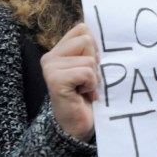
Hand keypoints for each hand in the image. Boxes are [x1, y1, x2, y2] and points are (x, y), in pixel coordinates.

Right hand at [41, 23, 99, 140]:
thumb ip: (91, 51)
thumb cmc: (88, 97)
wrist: (77, 127)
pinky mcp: (55, 80)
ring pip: (89, 58)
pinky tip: (83, 95)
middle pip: (87, 39)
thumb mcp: (91, 69)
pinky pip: (86, 72)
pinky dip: (91, 85)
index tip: (92, 67)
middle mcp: (50, 57)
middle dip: (95, 63)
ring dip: (93, 77)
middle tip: (87, 81)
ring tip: (85, 90)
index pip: (82, 29)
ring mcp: (50, 68)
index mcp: (58, 51)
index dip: (95, 47)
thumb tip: (107, 32)